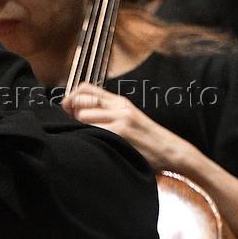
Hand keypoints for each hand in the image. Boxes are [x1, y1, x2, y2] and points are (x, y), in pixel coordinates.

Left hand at [63, 83, 198, 171]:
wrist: (170, 150)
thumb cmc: (147, 140)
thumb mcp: (129, 120)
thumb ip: (109, 114)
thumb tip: (79, 114)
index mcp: (120, 102)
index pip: (86, 88)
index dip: (71, 97)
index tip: (66, 111)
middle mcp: (119, 106)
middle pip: (80, 100)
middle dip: (69, 113)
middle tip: (71, 126)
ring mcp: (120, 119)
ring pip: (83, 116)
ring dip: (78, 127)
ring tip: (83, 138)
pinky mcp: (121, 132)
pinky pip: (93, 131)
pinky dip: (87, 138)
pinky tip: (91, 145)